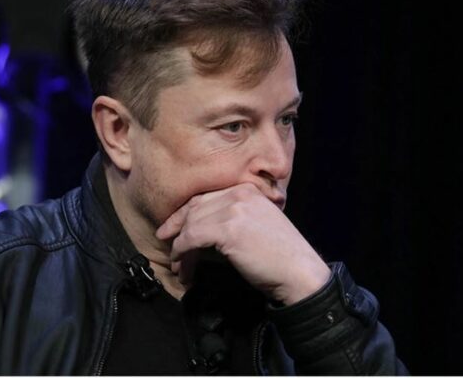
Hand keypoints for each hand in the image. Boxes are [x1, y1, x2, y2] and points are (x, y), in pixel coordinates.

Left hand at [155, 183, 330, 304]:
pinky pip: (192, 238)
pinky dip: (183, 253)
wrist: (299, 272)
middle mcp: (239, 193)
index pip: (206, 196)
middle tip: (163, 240)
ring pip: (191, 224)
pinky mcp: (228, 229)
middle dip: (175, 224)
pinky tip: (183, 266)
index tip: (172, 226)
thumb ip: (230, 221)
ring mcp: (234, 209)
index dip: (185, 211)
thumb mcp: (255, 226)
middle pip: (195, 206)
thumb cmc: (279, 256)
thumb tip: (198, 233)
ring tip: (177, 265)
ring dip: (179, 247)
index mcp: (247, 189)